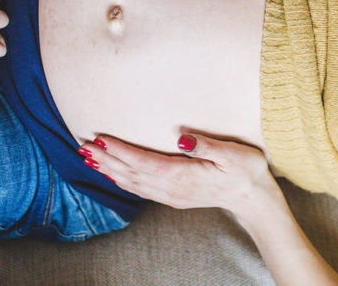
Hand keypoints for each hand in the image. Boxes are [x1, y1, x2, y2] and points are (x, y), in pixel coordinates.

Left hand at [80, 132, 276, 215]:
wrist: (254, 200)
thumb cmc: (246, 171)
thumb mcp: (233, 154)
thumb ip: (206, 145)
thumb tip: (181, 136)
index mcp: (183, 176)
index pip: (142, 161)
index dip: (119, 150)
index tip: (100, 137)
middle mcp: (172, 189)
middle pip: (130, 173)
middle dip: (105, 159)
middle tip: (82, 145)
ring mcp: (171, 196)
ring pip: (132, 183)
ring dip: (109, 169)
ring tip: (89, 157)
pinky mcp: (173, 197)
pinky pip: (140, 189)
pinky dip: (121, 179)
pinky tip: (112, 173)